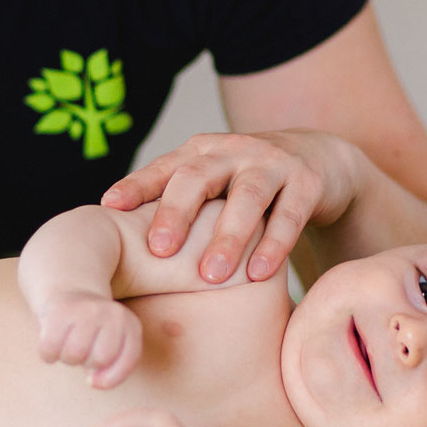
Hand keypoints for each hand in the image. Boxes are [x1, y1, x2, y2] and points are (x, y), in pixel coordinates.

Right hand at [36, 291, 143, 388]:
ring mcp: (87, 309)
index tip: (94, 379)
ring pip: (74, 355)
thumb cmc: (94, 332)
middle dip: (86, 362)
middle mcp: (111, 313)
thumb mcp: (113, 346)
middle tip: (82, 348)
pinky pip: (50, 349)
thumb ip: (112, 369)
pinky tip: (52, 342)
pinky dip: (48, 355)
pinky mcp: (60, 310)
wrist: (71, 293)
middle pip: (99, 360)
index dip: (111, 378)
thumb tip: (93, 381)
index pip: (127, 360)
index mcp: (130, 324)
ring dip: (66, 358)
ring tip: (68, 343)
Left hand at [101, 130, 361, 284]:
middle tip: (159, 250)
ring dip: (227, 236)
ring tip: (211, 275)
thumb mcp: (212, 183)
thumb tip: (115, 239)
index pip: (164, 168)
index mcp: (201, 152)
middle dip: (177, 211)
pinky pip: (289, 214)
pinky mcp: (306, 182)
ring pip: (247, 196)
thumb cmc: (247, 181)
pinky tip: (258, 273)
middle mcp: (233, 152)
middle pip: (199, 176)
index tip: (109, 207)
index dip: (136, 185)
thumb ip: (175, 201)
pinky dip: (274, 244)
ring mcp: (272, 163)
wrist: (318, 157)